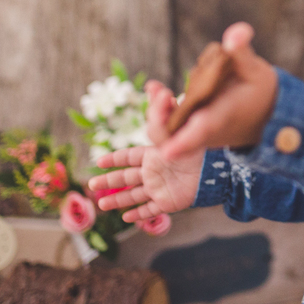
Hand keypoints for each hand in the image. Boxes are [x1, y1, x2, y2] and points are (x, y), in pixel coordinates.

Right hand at [88, 84, 204, 221]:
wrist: (213, 167)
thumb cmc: (193, 146)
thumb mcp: (172, 129)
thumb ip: (160, 110)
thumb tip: (153, 85)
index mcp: (154, 155)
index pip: (129, 157)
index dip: (114, 159)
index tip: (99, 162)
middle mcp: (154, 172)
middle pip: (127, 178)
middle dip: (109, 181)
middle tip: (91, 185)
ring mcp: (161, 187)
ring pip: (134, 195)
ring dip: (118, 200)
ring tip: (102, 205)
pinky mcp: (169, 202)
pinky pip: (151, 210)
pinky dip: (139, 214)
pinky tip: (127, 218)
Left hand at [156, 21, 278, 161]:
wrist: (265, 114)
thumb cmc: (262, 91)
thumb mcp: (256, 70)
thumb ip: (242, 52)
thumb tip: (234, 34)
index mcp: (224, 115)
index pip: (203, 130)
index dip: (185, 141)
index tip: (167, 152)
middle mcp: (208, 130)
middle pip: (174, 137)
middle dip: (159, 119)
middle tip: (159, 91)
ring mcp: (197, 133)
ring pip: (168, 134)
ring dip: (157, 114)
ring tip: (155, 88)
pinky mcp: (191, 130)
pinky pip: (169, 128)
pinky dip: (159, 112)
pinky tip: (155, 88)